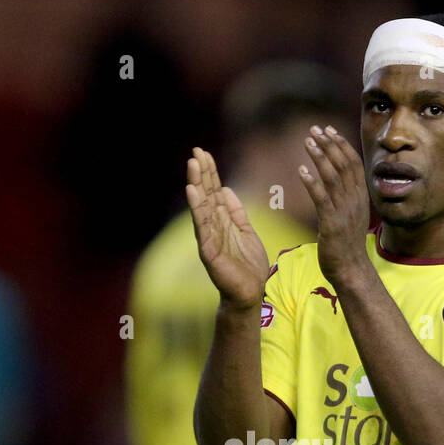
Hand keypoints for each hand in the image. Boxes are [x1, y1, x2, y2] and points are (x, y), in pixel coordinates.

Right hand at [186, 147, 269, 308]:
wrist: (251, 293)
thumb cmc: (249, 266)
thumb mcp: (246, 231)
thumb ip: (236, 211)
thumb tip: (225, 189)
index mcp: (222, 221)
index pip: (214, 191)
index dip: (210, 172)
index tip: (203, 153)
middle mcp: (212, 227)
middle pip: (206, 195)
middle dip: (201, 173)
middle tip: (195, 151)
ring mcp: (209, 238)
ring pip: (201, 207)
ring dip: (196, 185)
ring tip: (192, 165)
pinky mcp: (209, 251)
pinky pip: (202, 227)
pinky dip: (197, 209)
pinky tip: (192, 192)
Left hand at [298, 126, 370, 285]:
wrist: (351, 269)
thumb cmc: (347, 244)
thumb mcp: (351, 215)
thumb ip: (345, 196)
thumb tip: (335, 179)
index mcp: (361, 197)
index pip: (353, 164)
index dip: (341, 144)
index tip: (329, 130)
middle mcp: (355, 201)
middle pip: (343, 165)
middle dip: (329, 144)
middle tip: (315, 129)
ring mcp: (345, 212)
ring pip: (332, 178)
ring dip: (320, 157)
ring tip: (307, 142)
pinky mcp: (332, 224)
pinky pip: (321, 199)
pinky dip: (312, 183)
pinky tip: (302, 171)